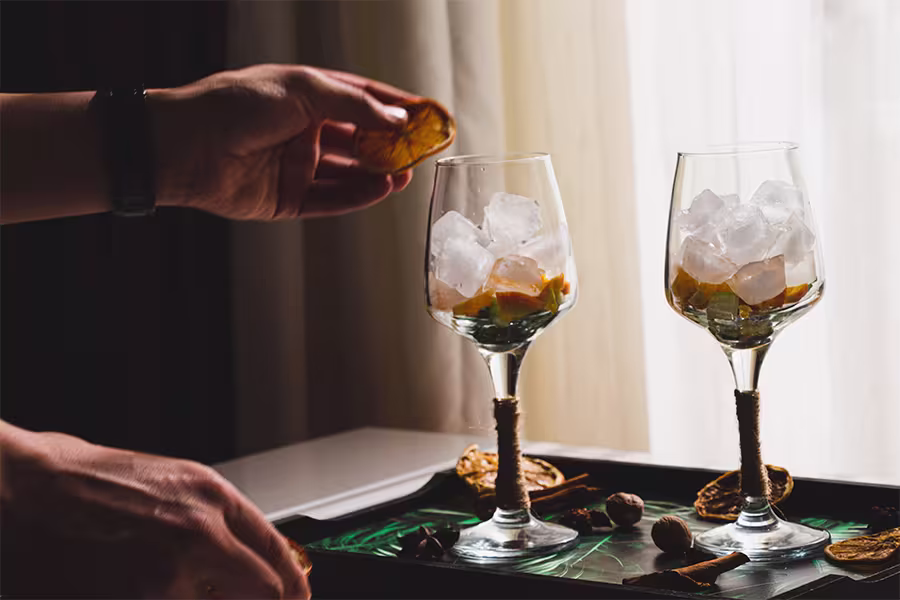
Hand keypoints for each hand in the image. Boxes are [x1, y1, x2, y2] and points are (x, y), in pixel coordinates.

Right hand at [1, 425, 308, 598]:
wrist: (28, 490)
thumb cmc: (90, 480)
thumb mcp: (172, 484)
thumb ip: (218, 521)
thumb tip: (252, 554)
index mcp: (212, 497)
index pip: (277, 553)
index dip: (292, 585)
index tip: (297, 598)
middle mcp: (199, 535)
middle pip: (260, 592)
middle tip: (242, 596)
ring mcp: (164, 576)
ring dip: (203, 597)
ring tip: (162, 575)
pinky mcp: (133, 598)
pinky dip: (171, 597)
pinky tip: (144, 583)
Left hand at [150, 64, 416, 219]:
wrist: (185, 146)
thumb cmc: (236, 104)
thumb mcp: (302, 90)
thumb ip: (353, 105)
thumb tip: (397, 118)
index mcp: (306, 97)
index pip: (362, 99)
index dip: (396, 106)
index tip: (428, 114)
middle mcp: (304, 131)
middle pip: (359, 139)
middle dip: (392, 144)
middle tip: (422, 150)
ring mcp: (297, 167)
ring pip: (348, 172)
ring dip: (379, 173)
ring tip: (407, 173)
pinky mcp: (288, 199)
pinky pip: (331, 199)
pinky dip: (358, 196)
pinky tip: (382, 188)